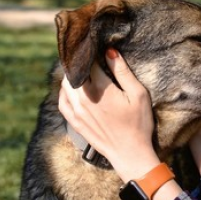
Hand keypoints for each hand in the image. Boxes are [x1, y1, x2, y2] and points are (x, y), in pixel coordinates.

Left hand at [58, 49, 157, 181]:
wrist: (130, 153)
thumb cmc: (139, 123)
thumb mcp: (138, 94)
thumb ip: (123, 71)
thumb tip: (109, 51)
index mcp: (101, 89)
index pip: (89, 62)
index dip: (92, 51)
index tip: (95, 46)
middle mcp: (84, 98)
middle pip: (73, 71)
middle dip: (79, 61)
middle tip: (87, 55)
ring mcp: (76, 111)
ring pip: (65, 84)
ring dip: (71, 74)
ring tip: (80, 69)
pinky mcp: (74, 121)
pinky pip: (61, 100)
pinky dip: (64, 91)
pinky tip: (71, 88)